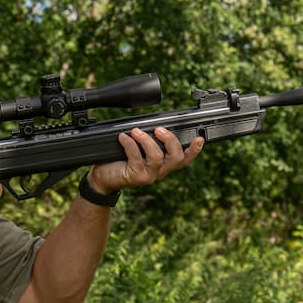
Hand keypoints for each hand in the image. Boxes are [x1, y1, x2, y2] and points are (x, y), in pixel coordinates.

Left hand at [88, 127, 203, 193]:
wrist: (103, 178)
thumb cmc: (121, 161)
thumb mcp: (139, 149)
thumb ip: (150, 140)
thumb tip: (153, 124)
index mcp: (164, 164)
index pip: (184, 158)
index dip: (194, 150)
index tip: (200, 138)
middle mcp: (160, 171)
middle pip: (176, 157)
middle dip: (170, 140)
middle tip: (158, 129)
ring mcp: (149, 176)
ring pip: (157, 157)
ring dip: (146, 140)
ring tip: (135, 131)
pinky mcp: (136, 177)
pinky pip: (136, 157)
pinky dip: (130, 144)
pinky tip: (123, 138)